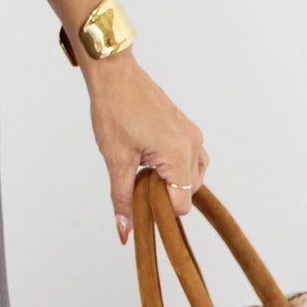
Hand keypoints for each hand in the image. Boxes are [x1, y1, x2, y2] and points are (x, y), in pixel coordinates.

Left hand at [81, 51, 208, 245]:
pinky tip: (150, 159)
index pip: (181, 205)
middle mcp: (192, 144)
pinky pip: (190, 158)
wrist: (114, 74)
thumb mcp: (115, 159)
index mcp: (178, 154)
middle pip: (189, 192)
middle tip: (135, 180)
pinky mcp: (187, 127)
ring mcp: (192, 134)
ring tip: (142, 168)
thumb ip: (123, 198)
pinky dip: (174, 166)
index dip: (159, 210)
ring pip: (192, 176)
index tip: (139, 203)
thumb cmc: (113, 110)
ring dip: (171, 181)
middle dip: (164, 195)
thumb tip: (124, 232)